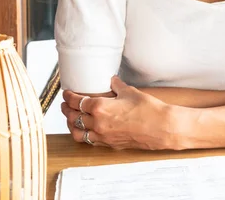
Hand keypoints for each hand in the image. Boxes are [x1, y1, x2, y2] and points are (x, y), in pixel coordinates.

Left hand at [61, 76, 178, 149]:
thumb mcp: (130, 91)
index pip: (78, 102)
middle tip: (64, 104)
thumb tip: (112, 81)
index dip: (69, 97)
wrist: (160, 127)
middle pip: (74, 117)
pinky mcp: (110, 144)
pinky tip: (85, 130)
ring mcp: (103, 136)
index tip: (66, 93)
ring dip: (71, 125)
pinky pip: (90, 141)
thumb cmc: (147, 109)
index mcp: (100, 108)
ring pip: (78, 133)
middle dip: (66, 110)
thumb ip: (117, 85)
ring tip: (70, 119)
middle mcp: (98, 123)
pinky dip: (83, 134)